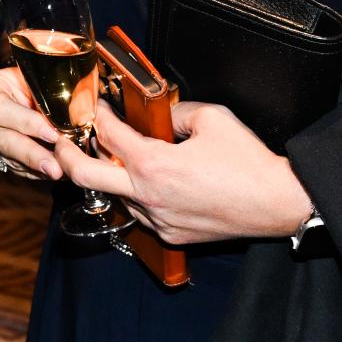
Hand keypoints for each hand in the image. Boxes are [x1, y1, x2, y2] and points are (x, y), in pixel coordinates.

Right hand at [0, 64, 66, 178]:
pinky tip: (49, 173)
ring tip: (57, 173)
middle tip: (55, 166)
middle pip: (2, 138)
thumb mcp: (33, 75)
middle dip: (32, 154)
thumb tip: (77, 110)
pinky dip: (32, 171)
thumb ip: (45, 91)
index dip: (26, 123)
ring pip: (7, 156)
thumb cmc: (27, 78)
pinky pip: (11, 166)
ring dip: (34, 167)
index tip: (53, 134)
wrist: (13, 87)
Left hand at [58, 101, 315, 246]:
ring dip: (107, 175)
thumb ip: (175, 112)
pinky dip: (134, 194)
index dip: (96, 114)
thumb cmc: (249, 161)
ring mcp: (157, 219)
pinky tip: (144, 180)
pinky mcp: (170, 236)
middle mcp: (147, 195)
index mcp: (154, 164)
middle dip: (65, 153)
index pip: (107, 134)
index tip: (95, 105)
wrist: (279, 203)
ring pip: (113, 195)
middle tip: (62, 139)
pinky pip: (139, 212)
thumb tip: (159, 113)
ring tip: (110, 156)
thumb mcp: (212, 118)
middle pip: (84, 175)